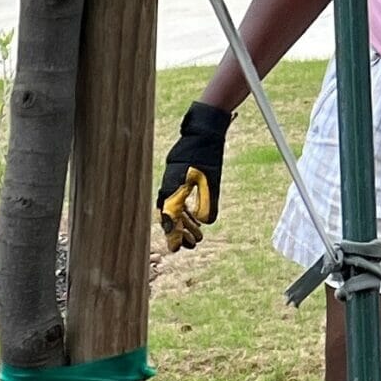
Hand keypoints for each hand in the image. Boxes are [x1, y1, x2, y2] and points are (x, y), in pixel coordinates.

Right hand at [156, 101, 232, 249]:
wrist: (202, 131)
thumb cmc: (206, 154)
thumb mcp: (211, 180)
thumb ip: (207, 201)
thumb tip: (206, 222)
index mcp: (174, 187)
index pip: (171, 217)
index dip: (174, 234)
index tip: (177, 248)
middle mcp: (169, 186)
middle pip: (170, 216)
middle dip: (180, 232)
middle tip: (192, 245)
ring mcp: (171, 182)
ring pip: (174, 209)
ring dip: (184, 223)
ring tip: (197, 236)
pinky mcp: (176, 178)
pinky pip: (177, 200)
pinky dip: (185, 212)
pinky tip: (194, 219)